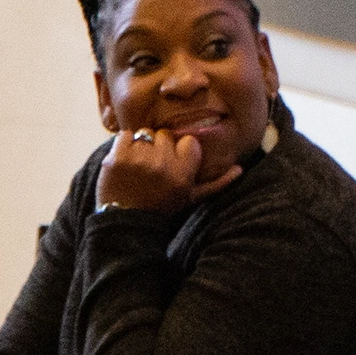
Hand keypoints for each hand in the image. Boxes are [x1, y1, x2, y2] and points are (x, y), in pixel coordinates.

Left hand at [96, 127, 242, 214]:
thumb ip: (217, 183)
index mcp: (183, 174)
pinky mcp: (116, 158)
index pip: (188, 141)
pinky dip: (123, 146)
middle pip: (165, 135)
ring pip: (144, 134)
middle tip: (153, 168)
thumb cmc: (162, 207)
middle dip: (159, 148)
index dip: (180, 151)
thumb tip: (239, 169)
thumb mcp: (192, 197)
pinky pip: (124, 135)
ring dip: (141, 147)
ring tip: (138, 166)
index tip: (173, 165)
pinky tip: (125, 162)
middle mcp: (162, 165)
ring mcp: (138, 160)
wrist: (125, 221)